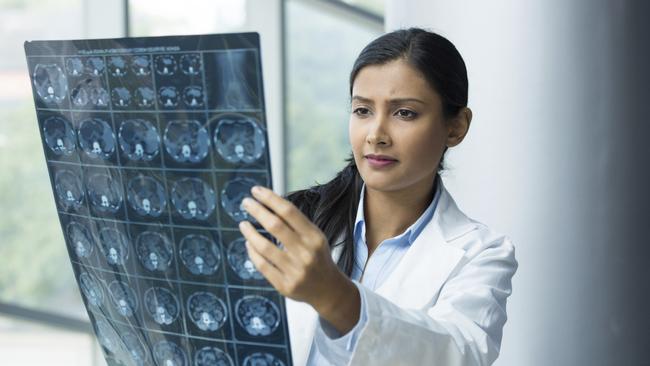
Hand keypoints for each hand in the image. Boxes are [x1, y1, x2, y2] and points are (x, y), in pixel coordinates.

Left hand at [238, 185, 359, 332]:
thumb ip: (295, 223)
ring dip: (249, 232)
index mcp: (314, 237)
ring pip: (264, 247)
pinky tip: (249, 243)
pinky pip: (262, 265)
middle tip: (246, 202)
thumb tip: (268, 202)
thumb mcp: (314, 237)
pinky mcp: (284, 285)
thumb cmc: (317, 257)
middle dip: (257, 211)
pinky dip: (252, 252)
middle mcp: (305, 253)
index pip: (289, 212)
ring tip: (243, 224)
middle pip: (275, 226)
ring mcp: (294, 271)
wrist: (328, 290)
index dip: (271, 199)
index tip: (256, 191)